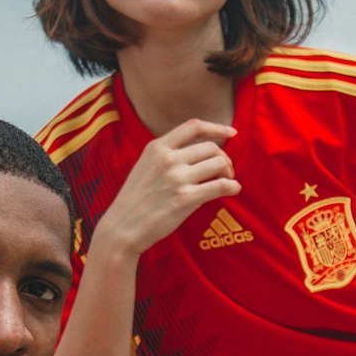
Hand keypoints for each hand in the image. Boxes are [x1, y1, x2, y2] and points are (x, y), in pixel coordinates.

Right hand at [95, 119, 238, 259]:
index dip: (216, 127)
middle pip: (212, 147)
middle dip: (224, 158)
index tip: (231, 132)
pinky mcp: (186, 199)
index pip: (193, 126)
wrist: (121, 228)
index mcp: (156, 148)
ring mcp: (177, 178)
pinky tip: (233, 190)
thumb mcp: (144, 167)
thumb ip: (166, 155)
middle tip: (225, 172)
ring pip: (219, 163)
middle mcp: (168, 159)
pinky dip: (233, 186)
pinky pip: (221, 185)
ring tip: (226, 182)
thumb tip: (198, 152)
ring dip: (229, 172)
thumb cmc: (134, 201)